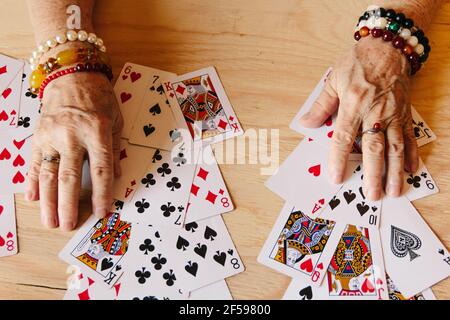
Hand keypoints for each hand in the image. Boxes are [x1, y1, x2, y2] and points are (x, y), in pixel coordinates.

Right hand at [26, 71, 122, 230]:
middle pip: (70, 176)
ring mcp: (51, 135)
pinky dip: (32, 181)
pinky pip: (34, 161)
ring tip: (49, 221)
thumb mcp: (116, 121)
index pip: (100, 170)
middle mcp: (72, 135)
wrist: (72, 74)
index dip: (102, 194)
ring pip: (48, 173)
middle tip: (68, 225)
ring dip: (48, 200)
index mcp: (96, 132)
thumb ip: (115, 149)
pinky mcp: (38, 135)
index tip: (102, 212)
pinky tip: (33, 198)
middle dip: (69, 204)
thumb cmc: (99, 98)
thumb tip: (117, 176)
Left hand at [300, 38, 418, 200]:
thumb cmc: (357, 63)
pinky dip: (412, 153)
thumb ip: (321, 105)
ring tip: (394, 190)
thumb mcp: (332, 81)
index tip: (336, 177)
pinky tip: (411, 170)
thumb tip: (306, 123)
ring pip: (395, 146)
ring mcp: (392, 113)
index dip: (339, 158)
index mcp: (352, 105)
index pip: (344, 137)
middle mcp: (374, 112)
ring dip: (395, 171)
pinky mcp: (405, 112)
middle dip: (373, 173)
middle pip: (373, 147)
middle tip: (371, 194)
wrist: (387, 46)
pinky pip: (409, 136)